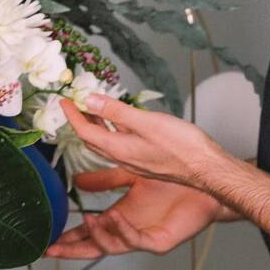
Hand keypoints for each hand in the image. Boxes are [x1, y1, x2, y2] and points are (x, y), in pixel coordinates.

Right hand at [45, 167, 221, 257]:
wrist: (204, 183)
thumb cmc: (173, 182)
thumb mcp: (130, 176)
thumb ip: (105, 179)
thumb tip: (77, 181)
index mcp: (121, 218)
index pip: (90, 233)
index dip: (70, 238)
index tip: (48, 239)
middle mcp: (129, 231)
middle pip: (96, 247)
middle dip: (74, 250)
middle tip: (52, 249)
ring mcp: (144, 238)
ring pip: (114, 247)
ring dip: (98, 236)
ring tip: (86, 221)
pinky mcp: (160, 241)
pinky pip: (137, 240)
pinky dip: (123, 231)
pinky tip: (113, 217)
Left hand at [59, 95, 224, 185]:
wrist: (206, 168)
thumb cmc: (182, 146)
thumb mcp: (147, 123)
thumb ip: (117, 112)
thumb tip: (90, 100)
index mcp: (119, 150)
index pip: (86, 131)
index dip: (72, 115)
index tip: (63, 100)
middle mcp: (124, 158)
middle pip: (93, 139)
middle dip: (81, 120)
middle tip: (74, 103)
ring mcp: (136, 160)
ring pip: (107, 142)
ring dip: (97, 124)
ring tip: (93, 107)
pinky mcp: (147, 159)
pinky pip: (122, 143)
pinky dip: (114, 130)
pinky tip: (122, 121)